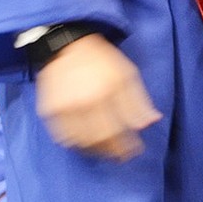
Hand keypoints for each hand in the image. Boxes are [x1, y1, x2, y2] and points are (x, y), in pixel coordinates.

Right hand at [35, 33, 161, 161]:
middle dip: (113, 152)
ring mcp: (65, 106)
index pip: (120, 128)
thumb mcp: (127, 72)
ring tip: (104, 151)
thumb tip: (152, 122)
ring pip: (82, 142)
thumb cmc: (101, 59)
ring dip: (95, 151)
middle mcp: (86, 100)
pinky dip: (76, 143)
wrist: (66, 44)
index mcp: (108, 89)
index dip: (129, 145)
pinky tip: (84, 141)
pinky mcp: (50, 110)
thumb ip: (139, 99)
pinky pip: (64, 137)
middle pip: (101, 139)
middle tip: (120, 157)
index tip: (135, 151)